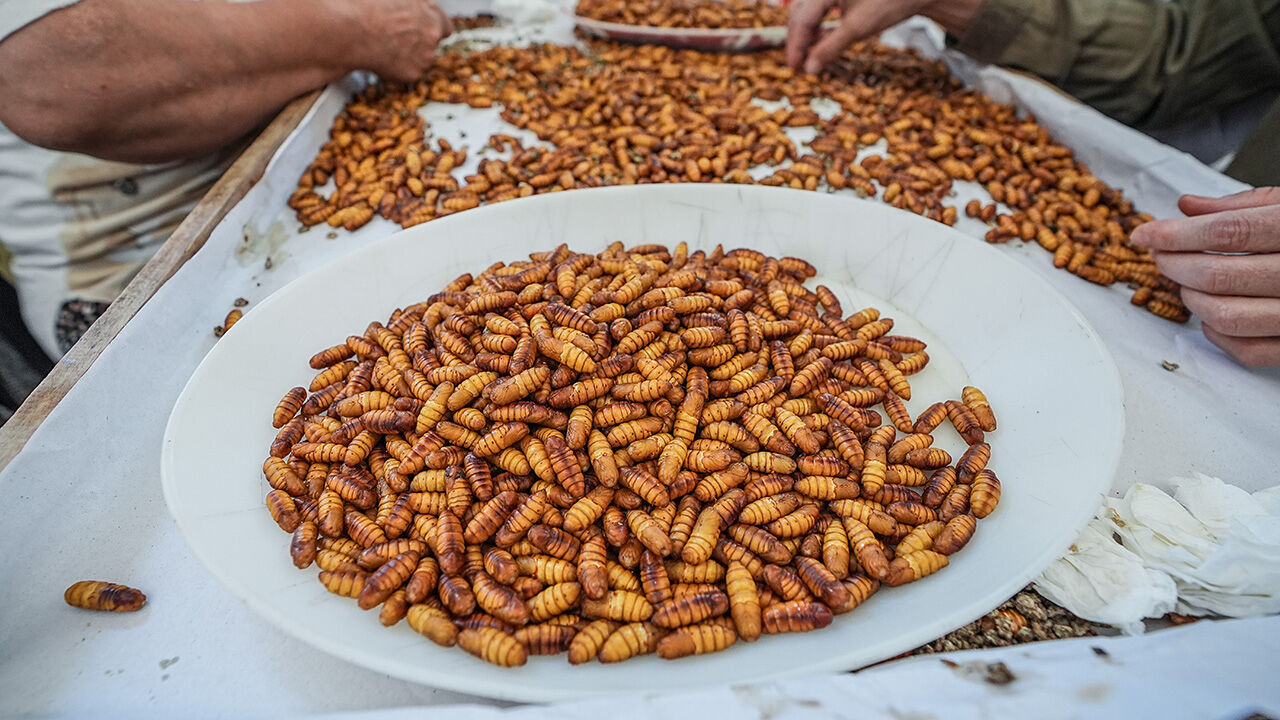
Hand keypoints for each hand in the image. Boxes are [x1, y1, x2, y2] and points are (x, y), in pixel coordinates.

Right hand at [348, 0, 452, 81]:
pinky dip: (396, 71)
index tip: (425, 34)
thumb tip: (407, 10)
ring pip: (420, 61)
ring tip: (382, 47)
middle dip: (418, 45)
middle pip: (432, 44)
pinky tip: (379, 59)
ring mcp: (426, 54)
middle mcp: (432, 32)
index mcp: (429, 9)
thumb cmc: (367, 7)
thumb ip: (410, 6)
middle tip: (396, 42)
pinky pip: (407, 74)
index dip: (434, 30)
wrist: (354, 29)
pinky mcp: (415, 73)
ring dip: (407, 58)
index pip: (445, 26)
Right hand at [786, 0, 980, 74]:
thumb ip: (830, 48)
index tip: (794, 68)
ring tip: (808, 51)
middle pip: (798, 11)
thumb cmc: (890, 3)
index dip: (796, 45)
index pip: (802, 18)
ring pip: (806, 8)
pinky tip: (820, 36)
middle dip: (797, 37)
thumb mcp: (858, 28)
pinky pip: (817, 5)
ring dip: (805, 30)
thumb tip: (809, 70)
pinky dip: (816, 22)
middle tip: (797, 63)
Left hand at [1131, 187, 1279, 366]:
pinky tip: (1212, 313)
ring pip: (1227, 316)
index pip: (1228, 231)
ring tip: (1187, 280)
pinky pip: (1247, 350)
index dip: (1176, 233)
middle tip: (1161, 254)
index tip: (1146, 234)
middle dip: (1175, 264)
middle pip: (1219, 274)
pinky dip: (1216, 334)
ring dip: (1192, 298)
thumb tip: (1187, 206)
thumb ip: (1244, 206)